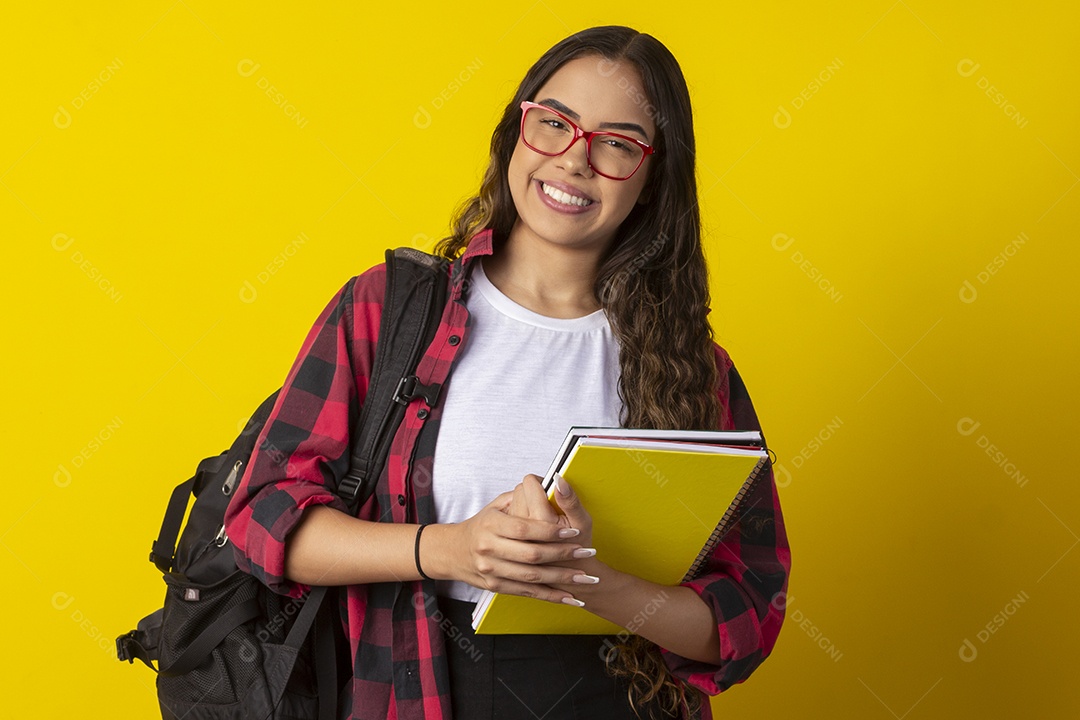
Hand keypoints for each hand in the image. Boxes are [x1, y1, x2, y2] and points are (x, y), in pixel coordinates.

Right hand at [438, 482, 595, 604]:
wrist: (454, 552)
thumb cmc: (482, 525)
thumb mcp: (496, 505)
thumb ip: (522, 496)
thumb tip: (554, 483)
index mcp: (491, 523)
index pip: (525, 529)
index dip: (551, 532)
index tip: (573, 532)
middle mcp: (488, 547)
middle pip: (531, 555)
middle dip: (563, 555)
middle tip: (586, 553)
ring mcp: (490, 569)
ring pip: (531, 577)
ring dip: (561, 579)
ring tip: (584, 577)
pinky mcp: (495, 586)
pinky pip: (526, 593)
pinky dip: (550, 596)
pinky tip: (569, 597)